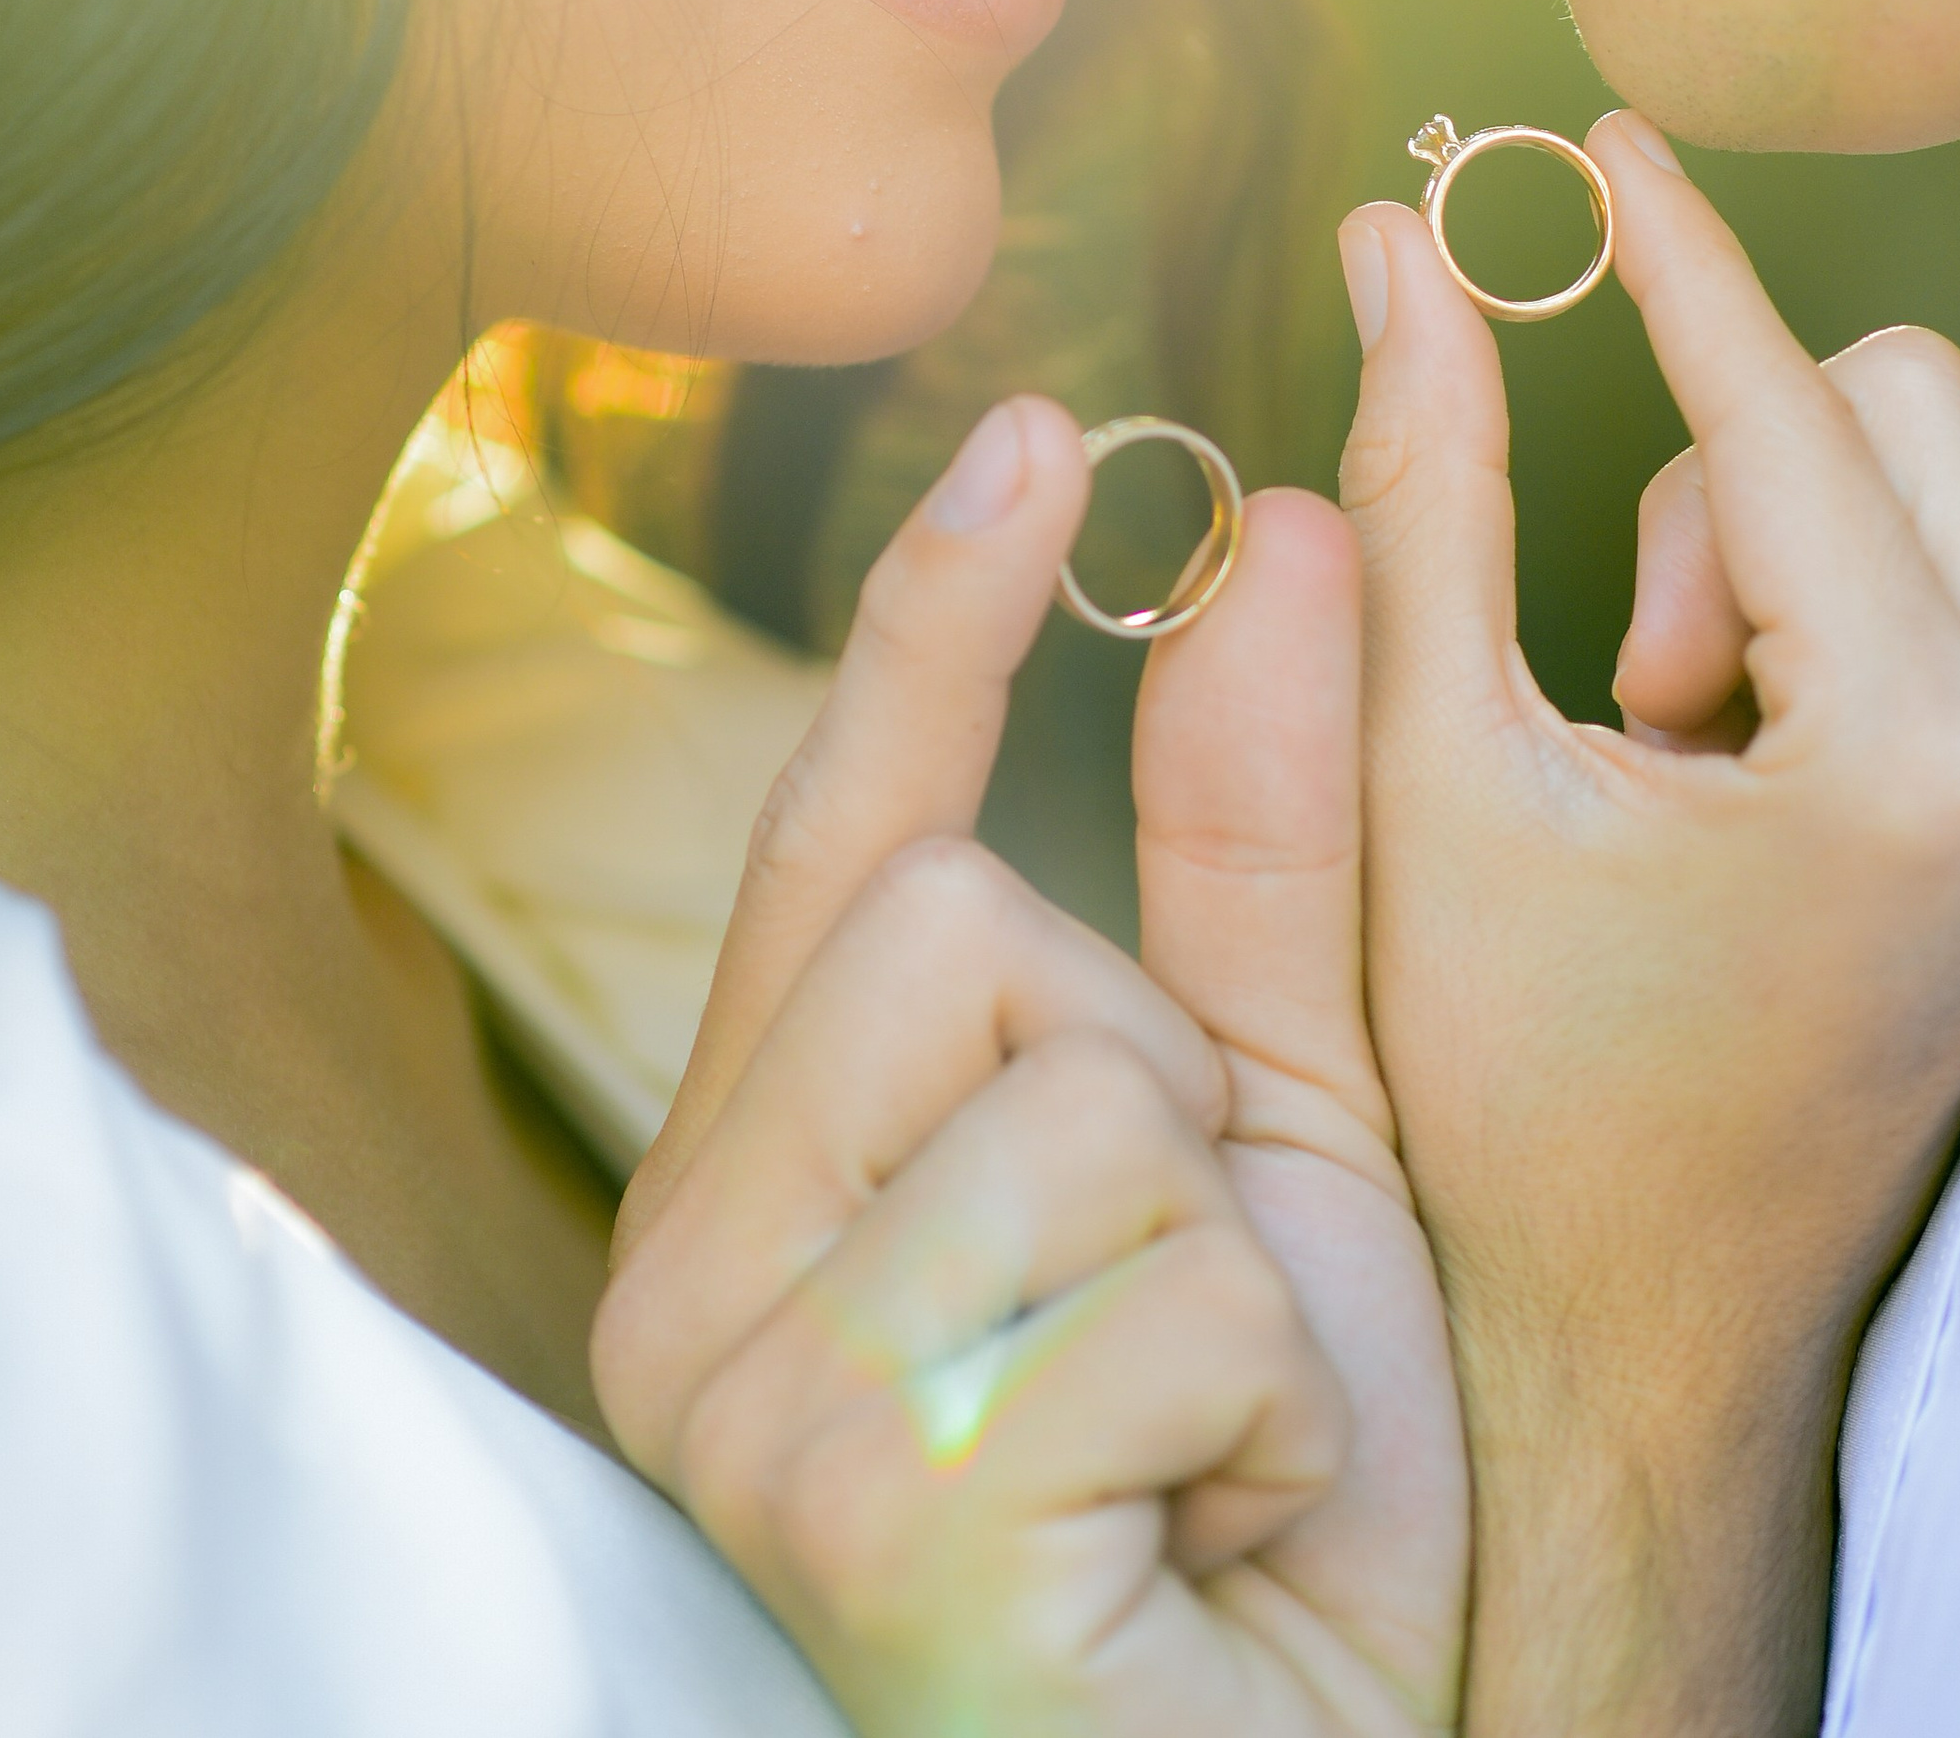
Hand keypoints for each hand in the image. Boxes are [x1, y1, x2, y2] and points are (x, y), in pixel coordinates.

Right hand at [593, 394, 1467, 1734]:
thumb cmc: (1265, 1492)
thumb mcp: (1269, 1132)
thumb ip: (1251, 849)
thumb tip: (1269, 529)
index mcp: (755, 1174)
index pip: (840, 829)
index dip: (933, 620)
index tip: (1030, 423)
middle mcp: (689, 1274)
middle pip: (961, 916)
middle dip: (1157, 1090)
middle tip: (1172, 1301)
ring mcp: (755, 1406)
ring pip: (1081, 1094)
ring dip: (1228, 1274)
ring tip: (1194, 1444)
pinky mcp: (873, 1523)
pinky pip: (1167, 1299)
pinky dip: (1265, 1414)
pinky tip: (1206, 1538)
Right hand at [1335, 115, 1959, 1737]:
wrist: (1633, 1349)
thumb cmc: (1507, 1096)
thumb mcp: (1430, 772)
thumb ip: (1414, 485)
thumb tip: (1393, 252)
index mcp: (1908, 759)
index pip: (1775, 405)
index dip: (1666, 253)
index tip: (1590, 143)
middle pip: (1892, 408)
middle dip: (1718, 473)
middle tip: (1617, 664)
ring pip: (1931, 485)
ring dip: (1768, 547)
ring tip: (1659, 740)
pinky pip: (1958, 587)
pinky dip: (1824, 615)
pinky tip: (1724, 774)